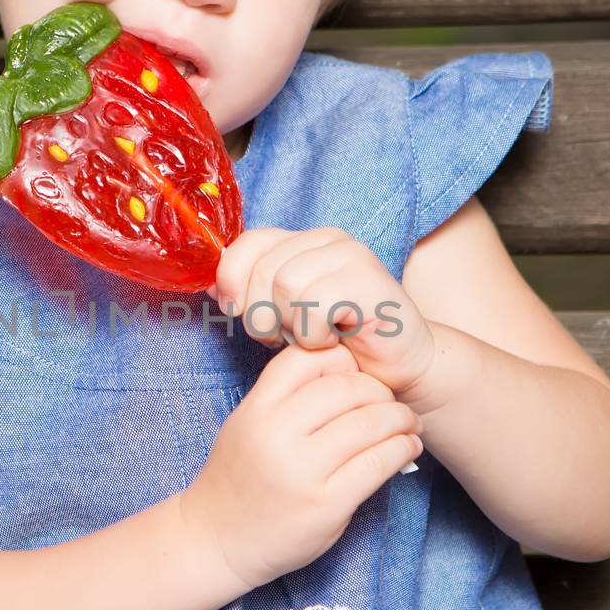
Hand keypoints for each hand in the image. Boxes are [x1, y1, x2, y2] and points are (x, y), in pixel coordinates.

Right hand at [179, 340, 425, 592]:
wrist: (218, 540)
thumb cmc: (240, 479)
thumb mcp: (247, 424)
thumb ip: (285, 398)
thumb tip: (349, 373)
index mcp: (256, 409)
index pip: (308, 358)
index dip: (343, 358)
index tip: (359, 372)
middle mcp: (277, 434)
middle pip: (346, 388)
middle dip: (380, 390)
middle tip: (393, 401)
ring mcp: (303, 470)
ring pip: (369, 423)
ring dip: (400, 418)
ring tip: (409, 423)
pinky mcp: (327, 504)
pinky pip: (378, 463)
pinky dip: (402, 449)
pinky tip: (407, 448)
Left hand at [207, 226, 436, 398]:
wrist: (400, 370)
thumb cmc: (341, 346)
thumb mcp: (284, 318)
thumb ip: (251, 296)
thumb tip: (208, 286)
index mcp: (303, 242)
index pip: (247, 242)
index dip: (230, 280)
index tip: (237, 312)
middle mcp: (327, 240)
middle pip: (261, 268)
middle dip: (262, 314)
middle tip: (287, 335)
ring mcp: (351, 256)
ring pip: (285, 284)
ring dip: (291, 326)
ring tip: (313, 337)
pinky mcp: (370, 281)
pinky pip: (314, 304)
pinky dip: (314, 334)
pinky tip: (333, 341)